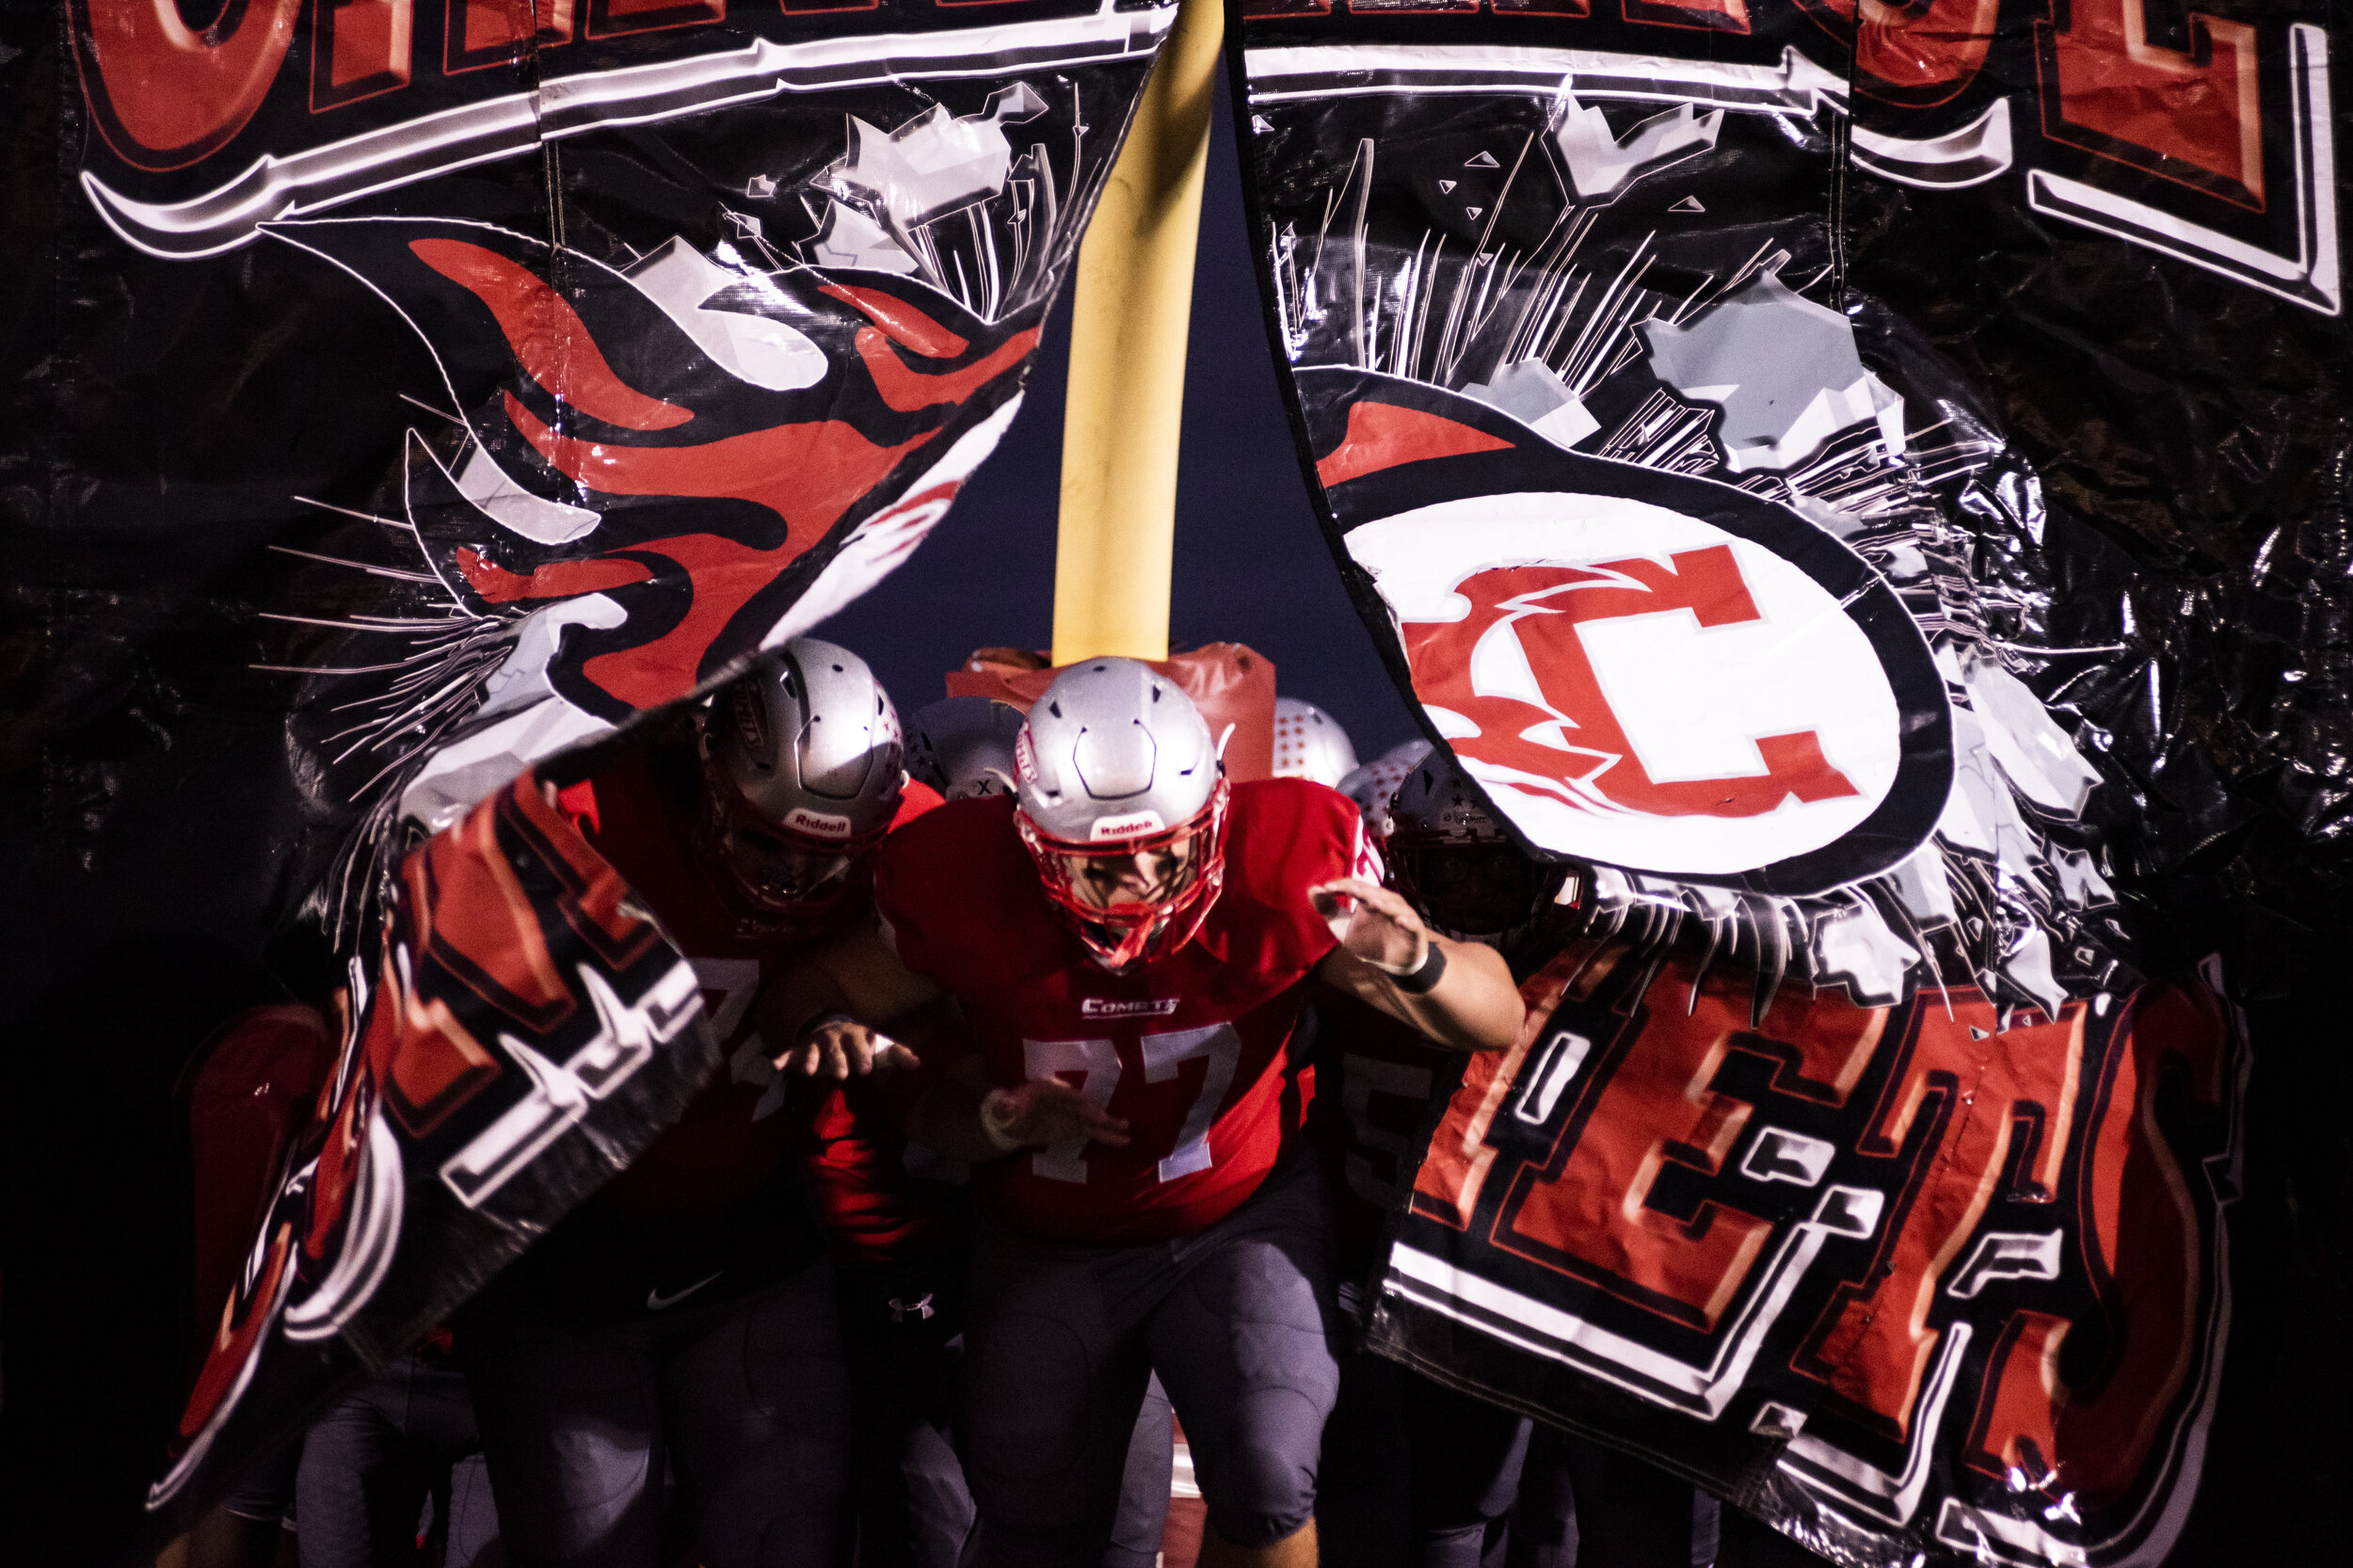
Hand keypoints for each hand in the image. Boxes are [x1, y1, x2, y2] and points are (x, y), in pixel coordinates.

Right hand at [775, 1014, 920, 1079]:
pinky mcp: (802, 1048)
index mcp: (855, 1034)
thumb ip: (897, 1054)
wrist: (830, 1024)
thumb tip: (918, 1063)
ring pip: (813, 1050)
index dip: (863, 1054)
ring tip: (811, 1072)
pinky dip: (783, 1058)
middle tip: (843, 1075)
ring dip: (812, 1060)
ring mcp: (817, 1041)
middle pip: (836, 1049)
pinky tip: (775, 1065)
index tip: (866, 1069)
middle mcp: (835, 1036)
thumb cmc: (858, 1040)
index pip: (860, 1043)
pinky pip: (791, 1052)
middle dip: (839, 1061)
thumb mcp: (878, 1044)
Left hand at [983, 1079, 1130, 1149]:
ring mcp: (1071, 1113)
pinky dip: (1106, 1135)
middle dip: (1095, 1113)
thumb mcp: (1005, 1108)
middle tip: (1110, 1120)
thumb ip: (1008, 1109)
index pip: (1062, 1093)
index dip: (1073, 1099)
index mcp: (1046, 1089)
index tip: (1084, 1105)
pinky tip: (1122, 1140)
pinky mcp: (1074, 1126)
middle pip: (1082, 1106)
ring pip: (1092, 1119)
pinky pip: (1092, 1131)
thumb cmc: (1009, 1109)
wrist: (1011, 1120)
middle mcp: (1063, 1099)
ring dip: (1108, 1124)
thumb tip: (1008, 1109)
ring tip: (1126, 1129)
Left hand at [1310, 877, 1430, 974]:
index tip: (1325, 888)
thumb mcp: (1343, 927)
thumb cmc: (1368, 939)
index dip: (1341, 886)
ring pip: (1394, 906)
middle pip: (1374, 893)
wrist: (1394, 962)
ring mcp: (1402, 915)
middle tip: (1348, 889)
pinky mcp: (1414, 930)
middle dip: (1362, 890)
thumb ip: (1328, 909)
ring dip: (1384, 904)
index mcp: (1369, 898)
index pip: (1355, 886)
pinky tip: (1400, 921)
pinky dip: (1407, 922)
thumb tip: (1312, 888)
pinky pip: (1412, 924)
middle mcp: (1387, 902)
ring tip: (1373, 903)